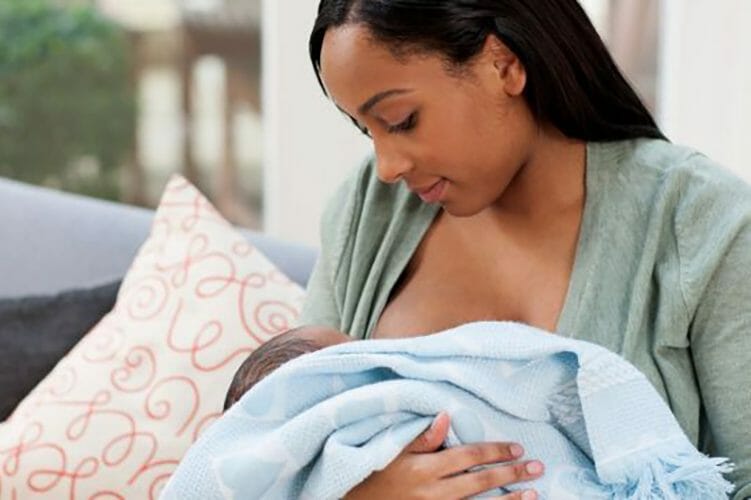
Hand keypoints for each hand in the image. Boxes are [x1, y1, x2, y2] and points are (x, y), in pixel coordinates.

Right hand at [344, 412, 542, 499]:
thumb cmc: (378, 473)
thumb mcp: (395, 451)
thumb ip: (423, 437)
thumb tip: (445, 416)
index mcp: (426, 469)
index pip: (468, 457)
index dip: (495, 452)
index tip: (517, 447)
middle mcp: (434, 492)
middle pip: (480, 482)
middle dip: (511, 474)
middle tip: (537, 467)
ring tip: (534, 495)